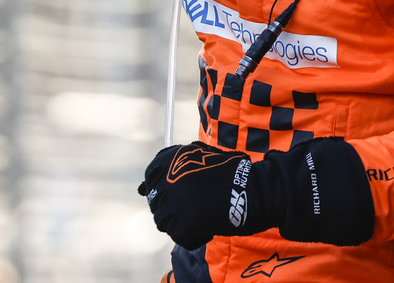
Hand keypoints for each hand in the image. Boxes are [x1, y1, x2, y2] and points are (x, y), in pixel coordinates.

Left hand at [138, 142, 284, 249]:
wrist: (251, 188)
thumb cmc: (229, 172)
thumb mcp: (198, 156)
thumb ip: (171, 167)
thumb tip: (141, 189)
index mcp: (167, 161)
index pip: (150, 178)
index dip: (166, 188)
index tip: (181, 191)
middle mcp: (165, 181)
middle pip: (157, 204)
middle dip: (175, 207)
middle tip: (198, 204)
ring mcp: (172, 204)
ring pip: (166, 223)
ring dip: (183, 222)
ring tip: (205, 214)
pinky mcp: (182, 224)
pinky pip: (182, 237)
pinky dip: (196, 235)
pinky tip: (211, 224)